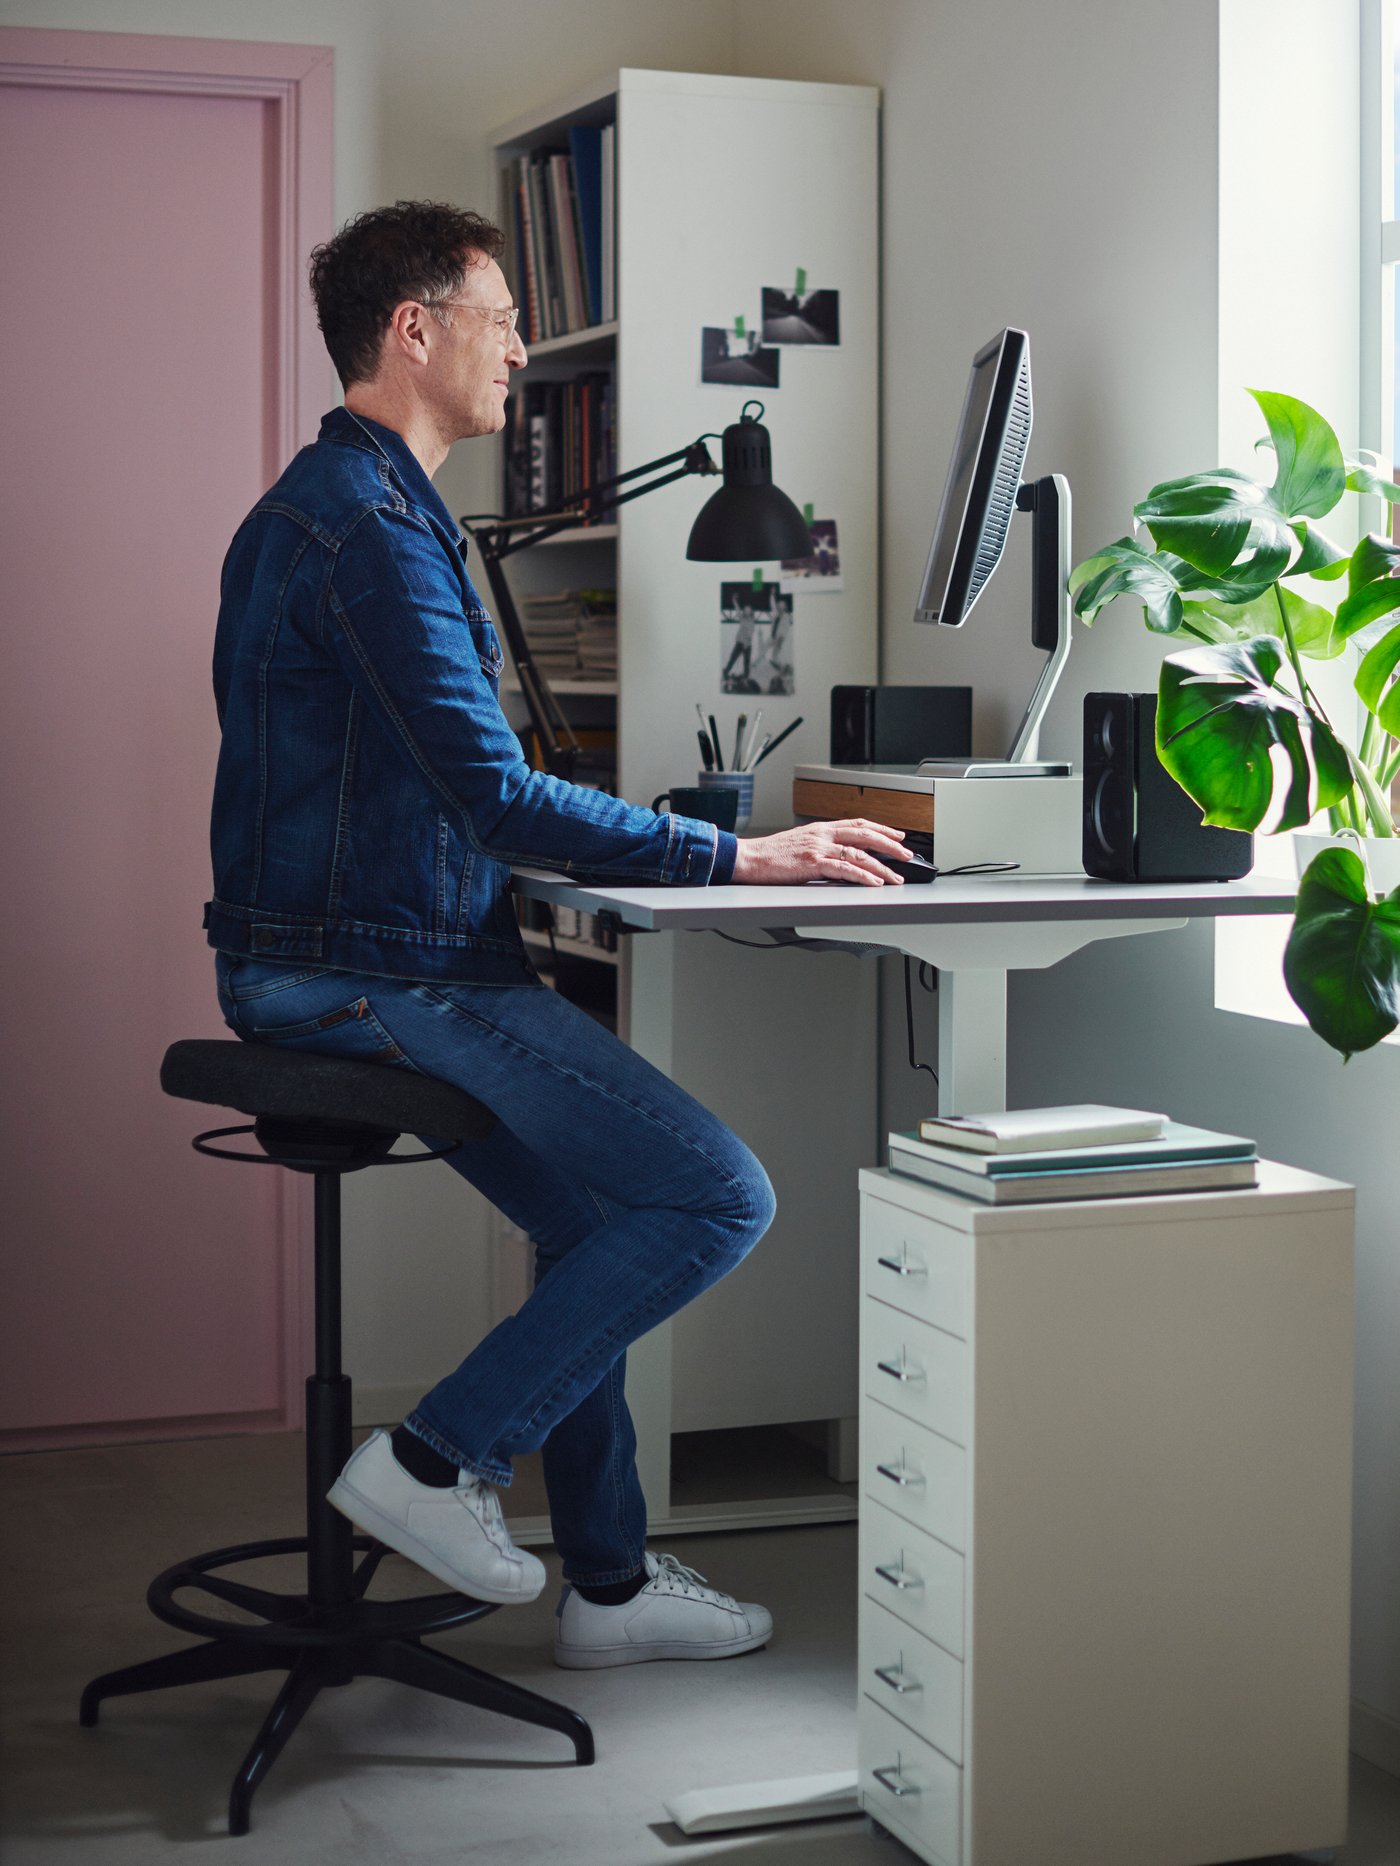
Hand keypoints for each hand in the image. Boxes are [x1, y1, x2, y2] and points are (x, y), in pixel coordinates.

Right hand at [730, 819, 908, 885]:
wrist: (748, 858)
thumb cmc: (770, 854)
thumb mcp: (800, 842)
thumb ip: (821, 845)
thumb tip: (839, 855)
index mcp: (821, 828)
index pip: (858, 823)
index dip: (881, 828)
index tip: (898, 835)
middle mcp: (823, 834)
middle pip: (865, 835)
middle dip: (890, 845)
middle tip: (907, 855)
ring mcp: (818, 848)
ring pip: (859, 854)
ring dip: (882, 866)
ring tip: (896, 877)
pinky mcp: (812, 864)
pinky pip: (844, 870)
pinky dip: (862, 876)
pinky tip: (874, 882)